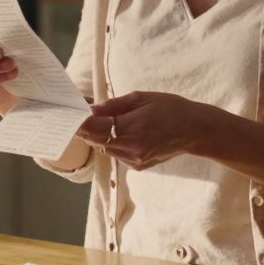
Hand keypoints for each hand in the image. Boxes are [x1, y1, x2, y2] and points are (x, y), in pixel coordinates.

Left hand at [76, 91, 216, 170]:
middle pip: (96, 140)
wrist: (195, 131)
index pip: (95, 128)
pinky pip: (116, 154)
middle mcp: (132, 148)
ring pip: (104, 148)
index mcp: (133, 128)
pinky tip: (116, 132)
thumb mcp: (141, 98)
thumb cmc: (170, 108)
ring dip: (97, 136)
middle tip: (75, 116)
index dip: (79, 122)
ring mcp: (134, 160)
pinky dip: (111, 143)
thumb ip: (113, 105)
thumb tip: (89, 109)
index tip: (68, 114)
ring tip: (95, 122)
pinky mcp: (138, 166)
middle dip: (85, 128)